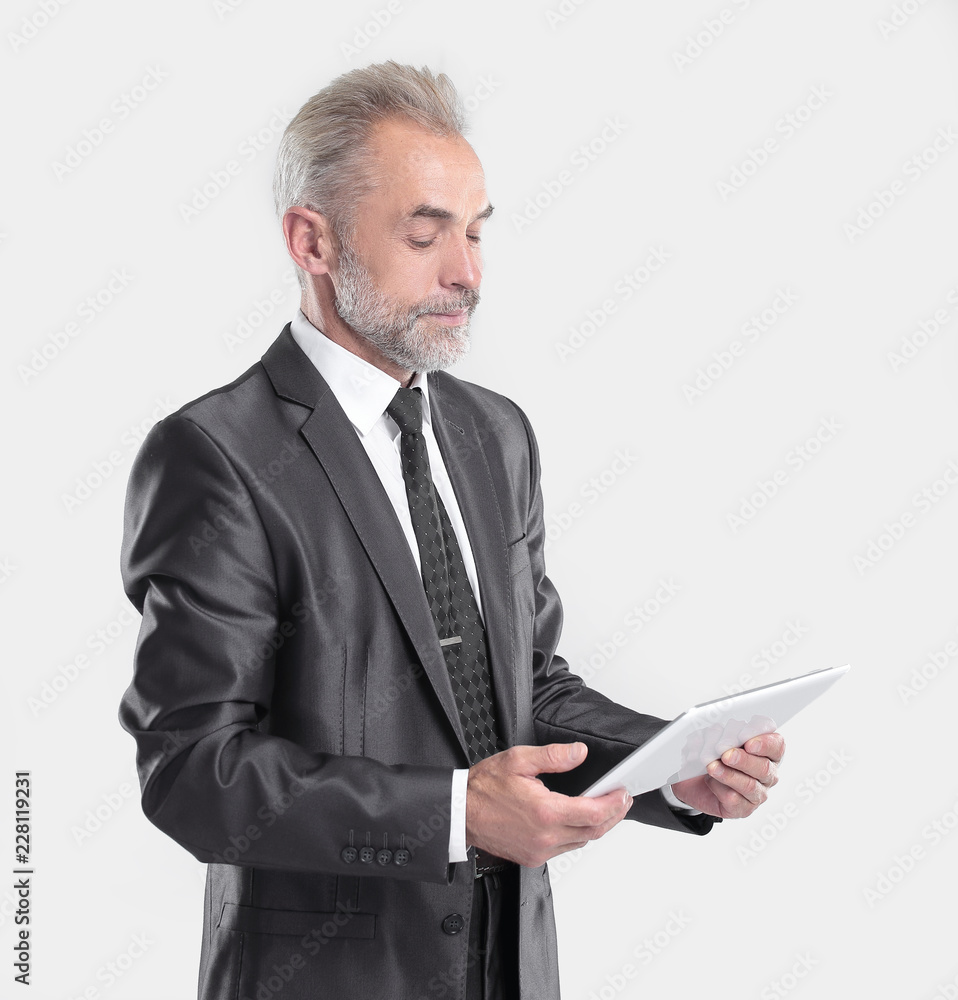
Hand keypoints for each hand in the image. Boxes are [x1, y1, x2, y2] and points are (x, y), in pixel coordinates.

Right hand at [465, 742, 632, 866]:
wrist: (461, 813)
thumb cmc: (484, 788)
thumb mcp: (519, 760)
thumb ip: (553, 756)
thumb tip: (579, 753)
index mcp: (545, 812)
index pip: (593, 813)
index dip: (614, 803)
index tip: (623, 793)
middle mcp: (544, 836)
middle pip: (593, 831)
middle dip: (613, 815)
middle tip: (622, 800)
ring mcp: (539, 850)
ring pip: (580, 842)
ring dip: (596, 826)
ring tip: (605, 808)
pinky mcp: (532, 857)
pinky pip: (564, 848)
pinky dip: (577, 835)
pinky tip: (578, 821)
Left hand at [670, 732, 784, 818]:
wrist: (694, 779)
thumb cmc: (712, 755)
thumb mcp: (717, 739)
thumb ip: (723, 734)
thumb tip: (719, 731)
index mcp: (767, 752)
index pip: (776, 746)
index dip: (766, 744)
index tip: (749, 743)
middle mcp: (767, 774)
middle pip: (764, 768)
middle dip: (744, 760)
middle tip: (727, 755)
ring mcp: (757, 794)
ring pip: (749, 786)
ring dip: (729, 775)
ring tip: (712, 767)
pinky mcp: (743, 808)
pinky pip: (734, 799)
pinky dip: (719, 788)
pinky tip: (709, 781)